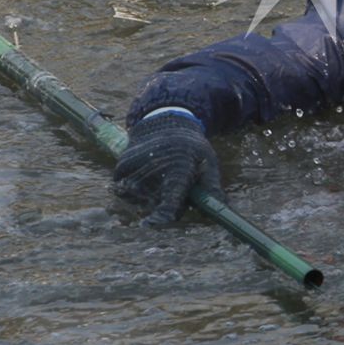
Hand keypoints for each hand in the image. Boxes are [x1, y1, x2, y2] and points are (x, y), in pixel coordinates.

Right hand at [112, 110, 221, 225]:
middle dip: (163, 204)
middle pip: (154, 205)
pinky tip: (146, 176)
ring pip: (138, 200)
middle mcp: (153, 171)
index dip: (164, 218)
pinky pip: (124, 192)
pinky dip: (134, 190)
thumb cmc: (191, 148)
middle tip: (172, 188)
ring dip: (148, 197)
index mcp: (178, 171)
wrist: (164, 123)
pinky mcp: (121, 169)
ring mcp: (134, 170)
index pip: (168, 204)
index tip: (161, 221)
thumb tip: (223, 211)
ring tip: (160, 178)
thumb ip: (212, 189)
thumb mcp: (208, 163)